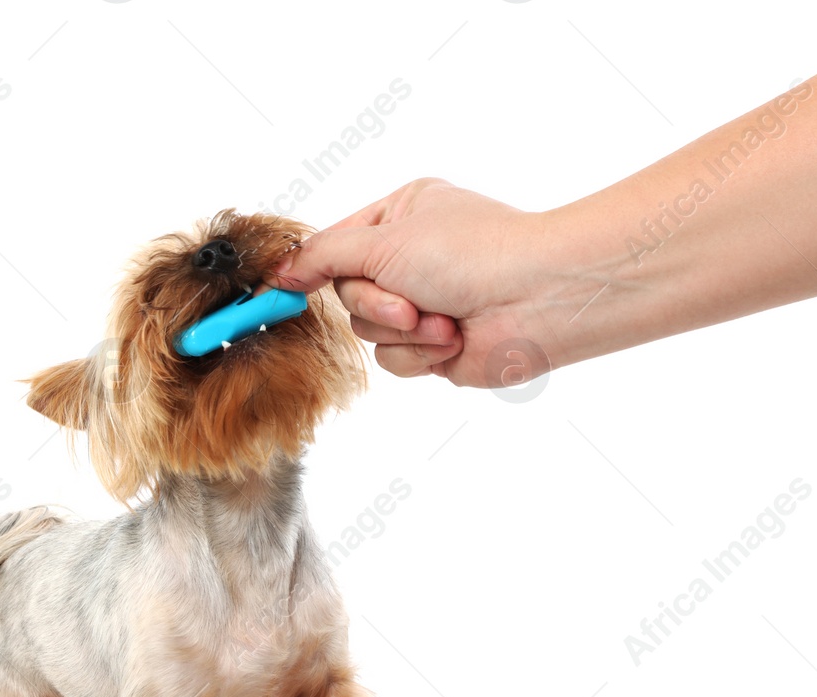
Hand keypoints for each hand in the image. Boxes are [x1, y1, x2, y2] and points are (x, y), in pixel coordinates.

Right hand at [266, 178, 556, 387]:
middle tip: (409, 302)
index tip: (279, 290)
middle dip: (377, 304)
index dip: (310, 269)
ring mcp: (424, 305)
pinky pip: (395, 361)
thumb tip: (280, 271)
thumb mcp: (384, 240)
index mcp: (401, 216)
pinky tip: (454, 339)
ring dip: (403, 331)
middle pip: (348, 296)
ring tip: (443, 319)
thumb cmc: (473, 252)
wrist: (536, 299)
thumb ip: (323, 257)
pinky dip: (420, 354)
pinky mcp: (435, 347)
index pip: (335, 245)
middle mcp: (411, 259)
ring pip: (369, 333)